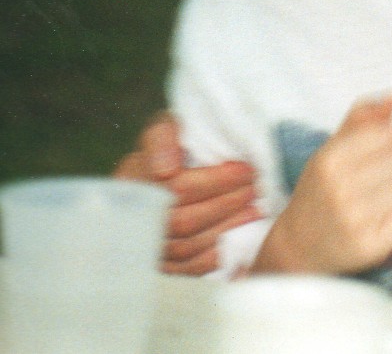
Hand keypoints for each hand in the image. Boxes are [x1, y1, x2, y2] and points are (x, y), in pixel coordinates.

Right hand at [114, 112, 260, 274]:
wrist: (163, 169)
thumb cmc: (171, 144)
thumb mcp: (165, 128)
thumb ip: (163, 137)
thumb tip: (166, 168)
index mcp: (130, 182)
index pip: (176, 188)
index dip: (215, 181)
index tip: (246, 170)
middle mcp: (132, 218)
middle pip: (182, 221)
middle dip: (225, 205)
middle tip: (255, 189)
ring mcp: (142, 245)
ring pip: (186, 247)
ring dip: (226, 228)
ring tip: (255, 210)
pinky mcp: (157, 264)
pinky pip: (185, 270)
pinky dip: (213, 257)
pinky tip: (235, 240)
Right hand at [252, 94, 391, 275]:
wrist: (299, 248)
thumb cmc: (319, 192)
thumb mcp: (330, 150)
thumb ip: (361, 119)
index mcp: (328, 162)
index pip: (387, 134)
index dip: (388, 140)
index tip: (377, 150)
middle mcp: (340, 192)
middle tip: (376, 178)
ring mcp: (357, 222)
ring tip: (380, 196)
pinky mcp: (373, 247)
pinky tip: (386, 213)